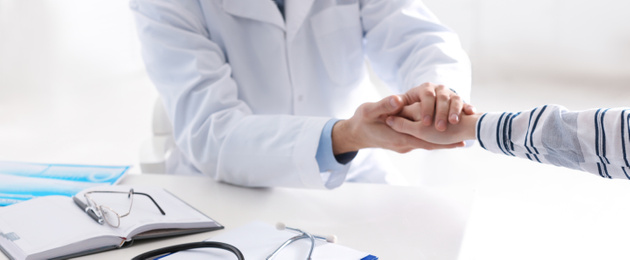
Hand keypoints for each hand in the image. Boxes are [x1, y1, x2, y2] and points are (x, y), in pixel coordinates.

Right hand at [332, 95, 464, 154]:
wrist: (354, 133)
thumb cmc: (361, 121)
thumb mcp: (369, 111)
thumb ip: (383, 106)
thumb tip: (397, 100)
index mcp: (397, 137)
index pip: (423, 140)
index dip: (441, 140)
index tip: (457, 138)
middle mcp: (403, 144)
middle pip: (429, 145)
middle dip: (446, 143)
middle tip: (465, 141)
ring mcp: (403, 145)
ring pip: (426, 144)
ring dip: (441, 143)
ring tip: (460, 140)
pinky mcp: (403, 142)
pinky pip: (421, 142)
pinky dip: (432, 140)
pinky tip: (442, 136)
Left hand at [400, 83, 474, 130]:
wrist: (421, 112)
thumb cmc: (406, 113)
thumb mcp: (399, 109)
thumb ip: (393, 108)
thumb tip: (393, 102)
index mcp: (423, 89)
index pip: (426, 95)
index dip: (426, 109)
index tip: (426, 123)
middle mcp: (438, 89)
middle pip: (442, 98)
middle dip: (441, 113)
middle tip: (440, 128)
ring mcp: (449, 94)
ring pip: (454, 100)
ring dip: (454, 111)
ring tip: (453, 122)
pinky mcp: (458, 101)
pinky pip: (464, 103)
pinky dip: (467, 107)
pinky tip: (471, 112)